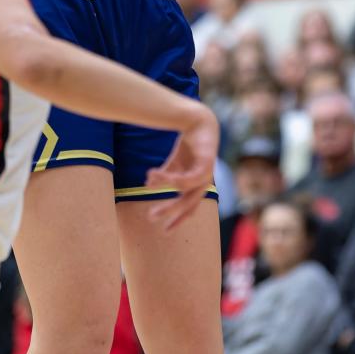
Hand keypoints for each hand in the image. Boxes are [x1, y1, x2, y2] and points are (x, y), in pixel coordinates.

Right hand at [145, 105, 218, 231]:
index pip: (189, 208)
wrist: (198, 122)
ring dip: (166, 189)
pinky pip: (187, 177)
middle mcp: (202, 184)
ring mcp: (206, 175)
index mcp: (196, 186)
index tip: (165, 231)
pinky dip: (170, 178)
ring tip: (148, 183)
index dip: (178, 220)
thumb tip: (147, 186)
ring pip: (186, 191)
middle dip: (169, 211)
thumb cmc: (188, 145)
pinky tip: (155, 175)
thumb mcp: (174, 163)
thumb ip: (164, 176)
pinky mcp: (206, 164)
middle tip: (150, 216)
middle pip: (187, 204)